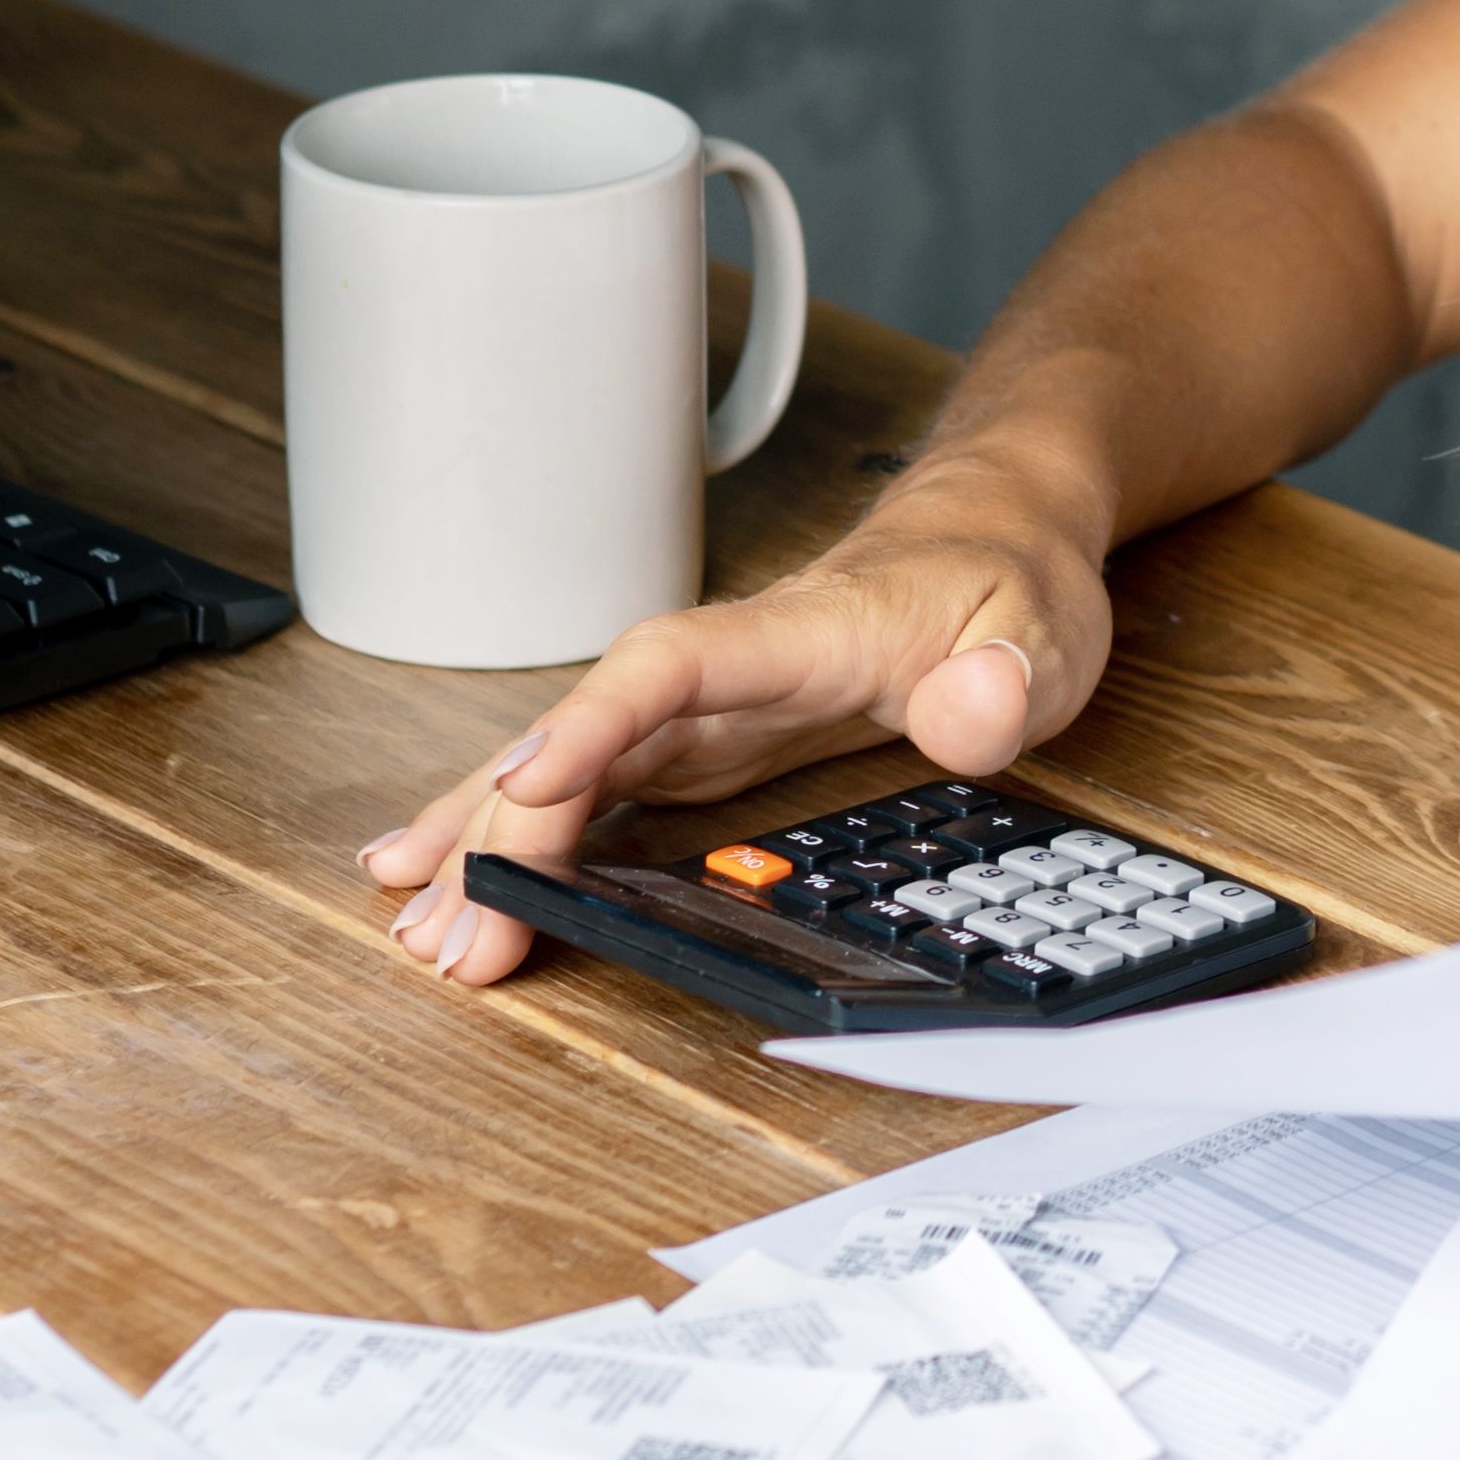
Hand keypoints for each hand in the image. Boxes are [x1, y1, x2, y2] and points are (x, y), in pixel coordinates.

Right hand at [357, 462, 1113, 984]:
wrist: (994, 526)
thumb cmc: (1009, 577)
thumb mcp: (1044, 627)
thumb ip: (1008, 675)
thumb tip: (968, 716)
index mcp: (797, 634)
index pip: (672, 667)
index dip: (594, 723)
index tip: (526, 786)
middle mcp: (728, 668)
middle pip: (591, 733)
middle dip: (508, 827)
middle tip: (453, 932)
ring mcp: (706, 705)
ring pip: (573, 762)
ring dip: (489, 835)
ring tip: (414, 917)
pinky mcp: (705, 737)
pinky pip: (595, 780)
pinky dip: (517, 822)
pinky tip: (451, 862)